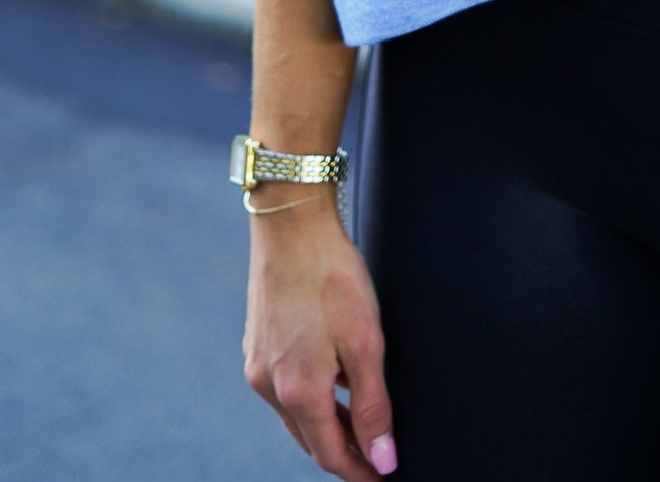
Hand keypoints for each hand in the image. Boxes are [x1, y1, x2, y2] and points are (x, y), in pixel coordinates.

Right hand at [244, 197, 395, 478]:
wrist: (291, 223)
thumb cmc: (331, 274)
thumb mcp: (365, 341)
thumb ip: (372, 405)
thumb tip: (382, 458)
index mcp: (298, 391)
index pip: (331, 454)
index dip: (360, 471)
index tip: (382, 476)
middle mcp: (270, 386)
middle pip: (311, 439)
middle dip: (344, 453)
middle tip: (375, 457)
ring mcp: (258, 364)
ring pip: (296, 415)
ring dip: (327, 425)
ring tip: (360, 422)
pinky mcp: (256, 344)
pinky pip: (285, 388)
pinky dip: (310, 397)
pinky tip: (332, 381)